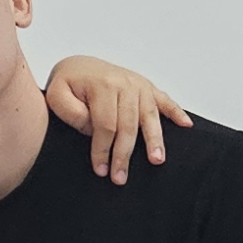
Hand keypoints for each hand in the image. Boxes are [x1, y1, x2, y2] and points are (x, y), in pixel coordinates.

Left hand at [43, 55, 189, 180]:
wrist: (79, 66)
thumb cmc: (68, 83)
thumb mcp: (55, 94)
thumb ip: (69, 111)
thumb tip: (90, 127)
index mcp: (102, 85)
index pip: (105, 124)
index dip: (102, 149)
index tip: (100, 169)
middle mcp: (124, 83)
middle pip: (128, 125)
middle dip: (124, 154)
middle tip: (120, 177)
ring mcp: (138, 85)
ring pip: (149, 117)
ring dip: (154, 140)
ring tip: (157, 160)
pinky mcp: (147, 87)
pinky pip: (165, 100)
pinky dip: (177, 112)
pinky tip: (186, 125)